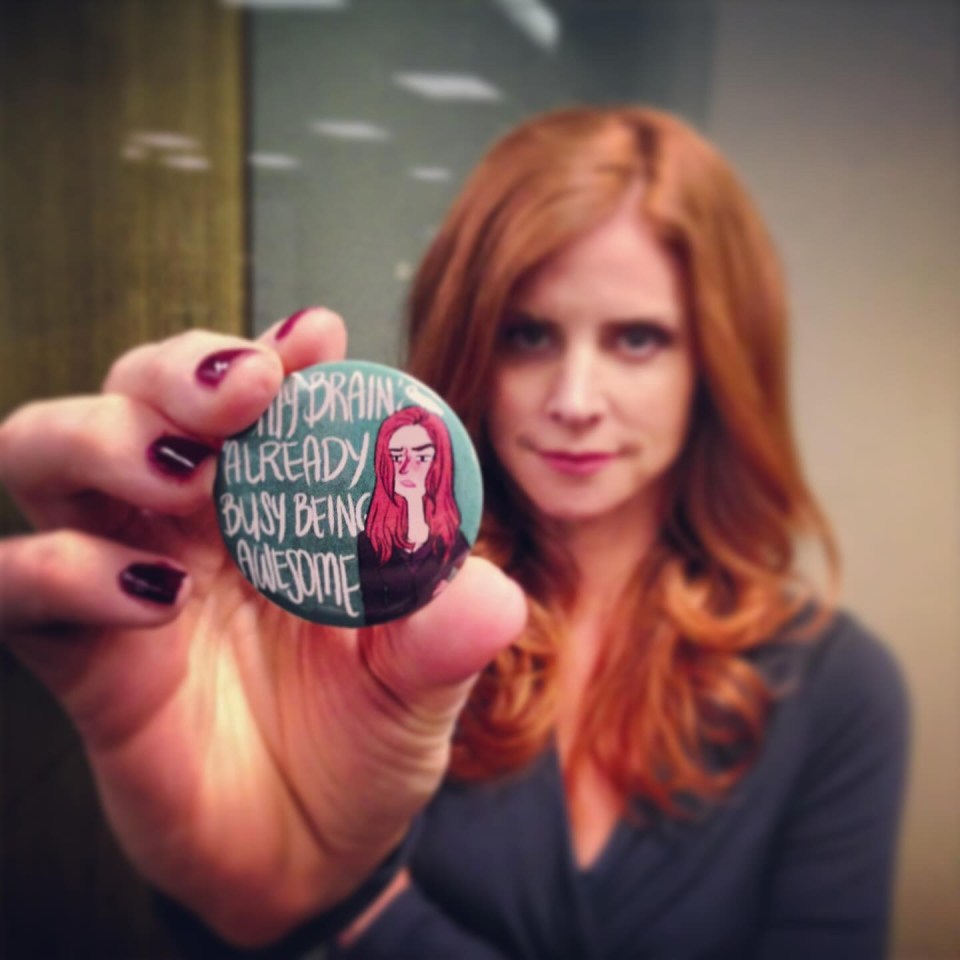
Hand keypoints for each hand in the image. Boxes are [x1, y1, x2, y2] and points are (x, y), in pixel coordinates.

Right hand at [0, 309, 525, 946]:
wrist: (307, 855)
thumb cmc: (366, 745)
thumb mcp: (421, 689)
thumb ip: (444, 640)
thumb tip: (486, 596)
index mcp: (277, 508)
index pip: (257, 399)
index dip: (276, 354)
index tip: (317, 338)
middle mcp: (192, 523)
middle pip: (139, 394)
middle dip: (181, 370)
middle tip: (245, 385)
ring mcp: (123, 577)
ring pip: (50, 455)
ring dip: (104, 436)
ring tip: (178, 464)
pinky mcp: (78, 656)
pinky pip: (26, 586)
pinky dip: (69, 569)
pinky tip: (153, 593)